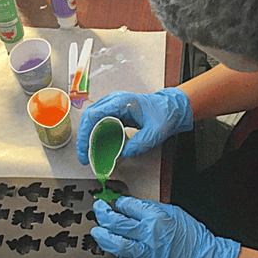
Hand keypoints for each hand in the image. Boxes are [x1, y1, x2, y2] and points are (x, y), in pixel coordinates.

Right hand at [76, 88, 192, 163]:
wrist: (173, 108)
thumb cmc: (165, 114)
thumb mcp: (154, 132)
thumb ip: (139, 144)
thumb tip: (122, 153)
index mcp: (121, 102)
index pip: (93, 115)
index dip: (85, 134)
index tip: (84, 149)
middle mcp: (114, 101)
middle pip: (89, 118)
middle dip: (84, 138)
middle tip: (85, 156)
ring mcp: (115, 106)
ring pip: (93, 120)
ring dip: (90, 137)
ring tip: (91, 154)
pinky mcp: (117, 113)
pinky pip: (101, 123)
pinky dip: (98, 136)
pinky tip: (100, 147)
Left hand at [91, 197, 240, 257]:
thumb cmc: (193, 237)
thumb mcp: (174, 212)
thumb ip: (152, 210)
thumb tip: (133, 207)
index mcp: (156, 217)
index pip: (128, 205)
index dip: (119, 203)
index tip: (117, 203)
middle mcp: (149, 234)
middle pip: (116, 222)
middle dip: (103, 214)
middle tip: (99, 211)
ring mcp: (147, 254)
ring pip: (116, 244)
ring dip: (103, 236)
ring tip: (97, 231)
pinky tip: (120, 256)